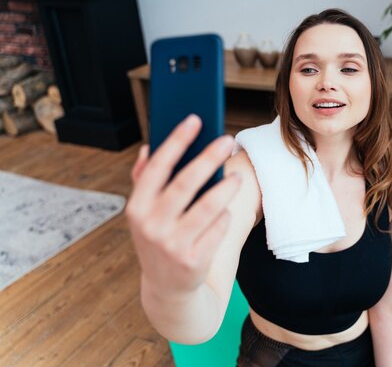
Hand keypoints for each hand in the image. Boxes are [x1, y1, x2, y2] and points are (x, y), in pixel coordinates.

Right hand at [125, 114, 240, 297]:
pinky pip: (218, 227)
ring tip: (236, 176)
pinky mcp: (194, 260)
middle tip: (226, 139)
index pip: (158, 166)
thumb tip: (150, 147)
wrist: (167, 288)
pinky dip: (224, 216)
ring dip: (226, 187)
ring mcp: (172, 244)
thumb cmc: (159, 238)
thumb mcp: (145, 214)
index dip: (177, 140)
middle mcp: (151, 225)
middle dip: (208, 157)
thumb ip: (146, 180)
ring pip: (208, 206)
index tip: (195, 119)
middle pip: (186, 182)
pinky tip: (226, 210)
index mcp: (137, 207)